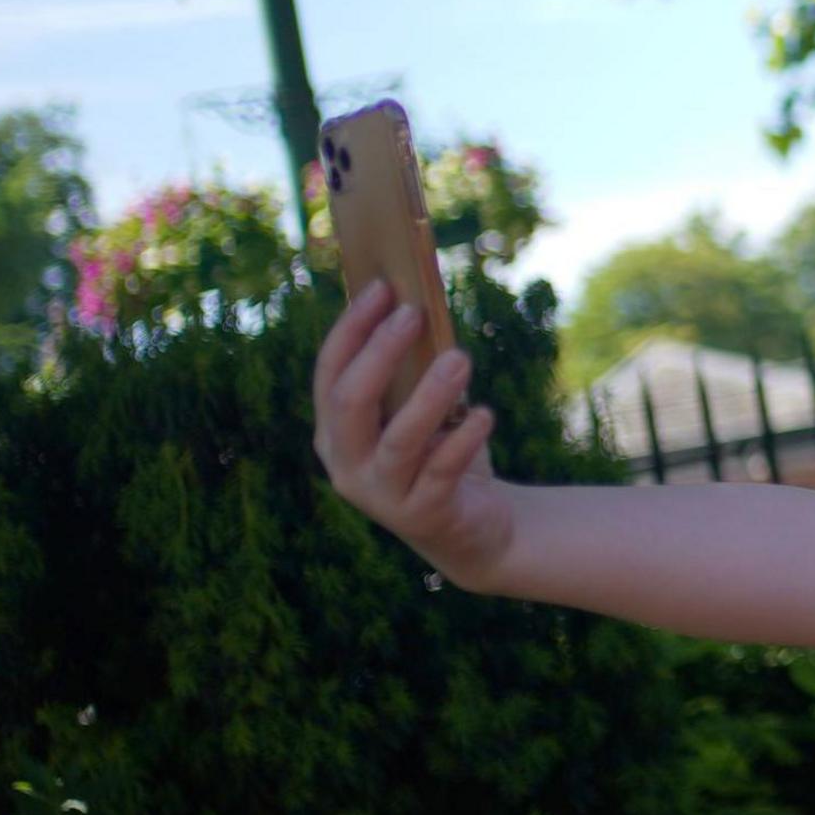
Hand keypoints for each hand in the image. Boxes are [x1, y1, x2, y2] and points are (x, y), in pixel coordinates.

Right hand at [311, 280, 514, 587]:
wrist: (470, 528)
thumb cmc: (440, 452)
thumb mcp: (419, 412)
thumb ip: (411, 374)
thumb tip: (421, 306)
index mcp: (334, 431)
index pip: (330, 373)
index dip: (352, 329)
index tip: (382, 286)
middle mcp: (346, 463)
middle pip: (350, 402)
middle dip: (380, 353)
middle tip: (415, 313)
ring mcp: (381, 493)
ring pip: (399, 439)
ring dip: (430, 394)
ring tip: (460, 358)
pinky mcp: (422, 514)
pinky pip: (442, 471)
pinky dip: (465, 439)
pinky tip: (485, 414)